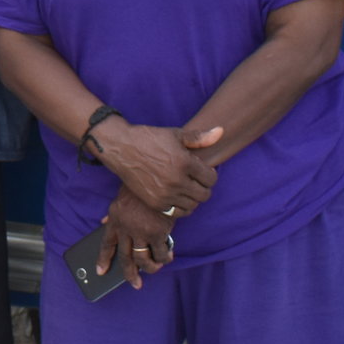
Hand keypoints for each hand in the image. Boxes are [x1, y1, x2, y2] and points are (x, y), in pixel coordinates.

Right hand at [92, 118, 217, 215]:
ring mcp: (166, 194)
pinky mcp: (155, 203)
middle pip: (204, 194)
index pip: (211, 179)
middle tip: (196, 181)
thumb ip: (199, 137)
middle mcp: (177, 181)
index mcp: (185, 162)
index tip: (203, 171)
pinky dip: (180, 206)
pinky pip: (177, 213)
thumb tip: (221, 131)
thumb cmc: (149, 138)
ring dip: (192, 198)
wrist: (121, 148)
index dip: (210, 175)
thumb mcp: (175, 134)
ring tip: (186, 188)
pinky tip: (176, 196)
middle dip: (203, 187)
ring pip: (192, 205)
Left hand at [99, 190, 176, 289]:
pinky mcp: (157, 233)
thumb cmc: (140, 185)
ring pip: (144, 260)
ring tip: (156, 267)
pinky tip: (168, 256)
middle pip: (125, 258)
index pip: (106, 243)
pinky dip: (165, 257)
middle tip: (135, 283)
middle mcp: (125, 229)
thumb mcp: (120, 196)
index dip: (103, 259)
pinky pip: (161, 253)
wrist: (156, 176)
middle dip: (129, 274)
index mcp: (114, 219)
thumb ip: (113, 212)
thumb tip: (102, 222)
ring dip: (151, 267)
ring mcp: (141, 233)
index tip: (100, 271)